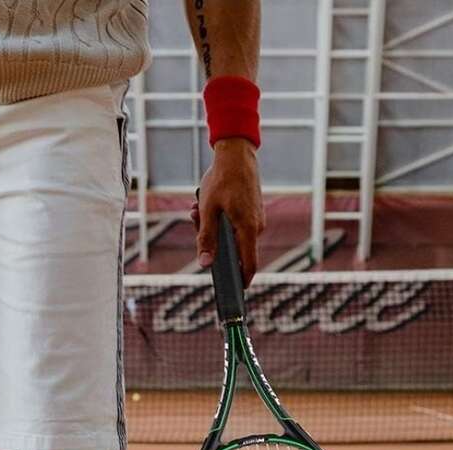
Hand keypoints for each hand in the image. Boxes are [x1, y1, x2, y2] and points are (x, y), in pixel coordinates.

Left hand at [192, 138, 264, 286]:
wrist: (236, 153)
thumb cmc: (221, 180)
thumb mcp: (207, 210)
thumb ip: (206, 238)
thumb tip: (206, 263)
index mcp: (247, 229)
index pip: (249, 265)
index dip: (242, 281)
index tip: (234, 292)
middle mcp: (256, 227)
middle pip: (235, 250)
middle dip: (214, 244)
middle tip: (196, 221)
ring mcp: (256, 219)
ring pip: (233, 235)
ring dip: (214, 228)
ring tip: (198, 208)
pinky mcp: (252, 212)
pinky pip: (235, 224)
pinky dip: (221, 219)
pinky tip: (207, 205)